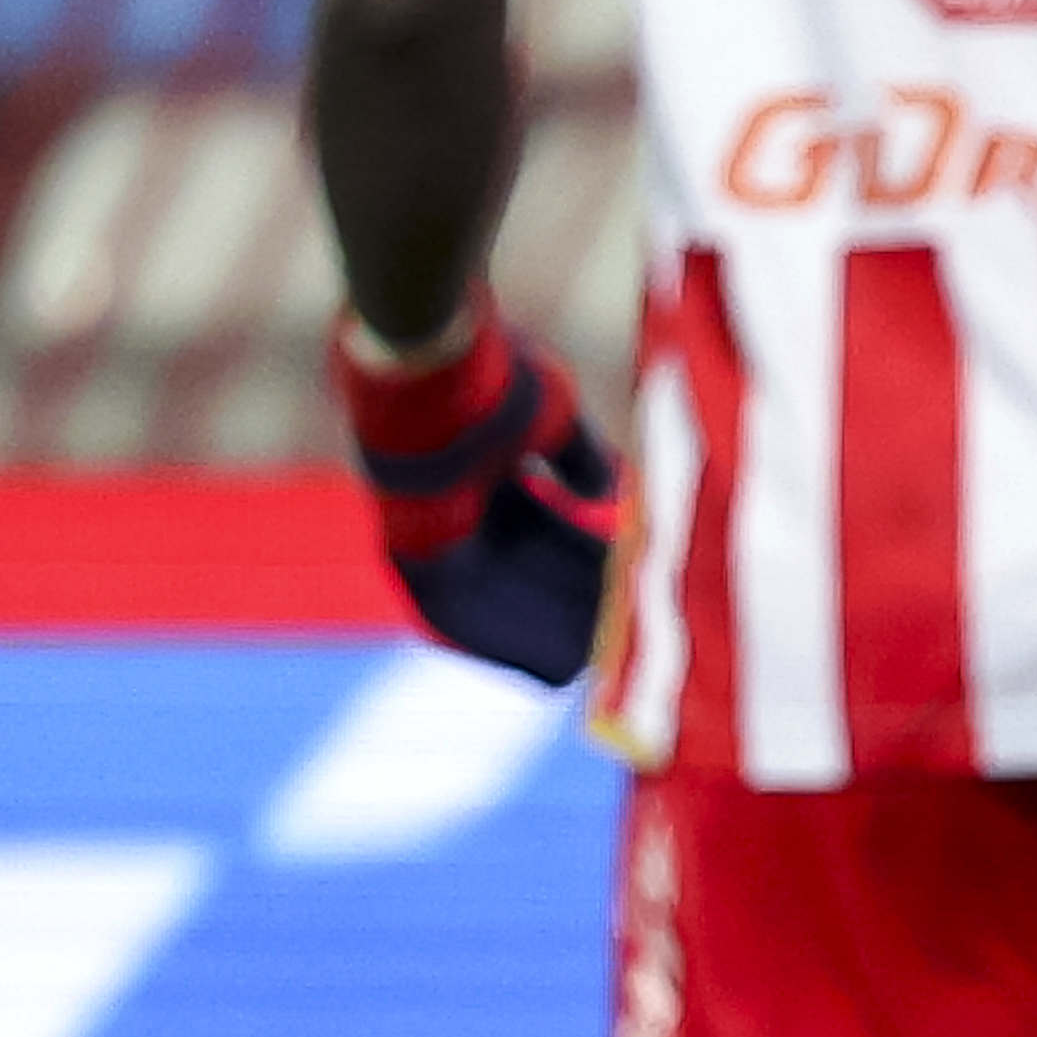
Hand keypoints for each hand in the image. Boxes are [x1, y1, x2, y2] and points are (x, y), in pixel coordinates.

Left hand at [331, 292, 619, 685]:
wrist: (434, 370)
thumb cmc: (494, 381)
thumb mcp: (555, 420)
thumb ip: (578, 461)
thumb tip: (611, 496)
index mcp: (485, 470)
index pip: (542, 529)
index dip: (583, 558)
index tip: (625, 582)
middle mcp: (454, 506)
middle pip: (522, 570)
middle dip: (570, 603)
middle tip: (618, 636)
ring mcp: (429, 533)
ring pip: (494, 600)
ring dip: (542, 631)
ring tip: (593, 663)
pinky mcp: (411, 554)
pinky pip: (458, 617)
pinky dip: (505, 643)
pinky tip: (551, 666)